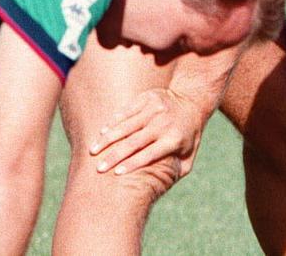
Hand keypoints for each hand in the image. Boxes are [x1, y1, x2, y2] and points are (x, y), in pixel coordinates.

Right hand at [88, 88, 203, 177]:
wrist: (192, 101)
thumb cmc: (188, 136)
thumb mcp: (189, 156)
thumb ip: (175, 172)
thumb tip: (158, 187)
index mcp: (173, 139)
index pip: (149, 154)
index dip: (132, 164)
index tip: (116, 174)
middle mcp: (163, 123)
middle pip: (134, 142)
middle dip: (114, 155)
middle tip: (98, 168)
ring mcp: (154, 108)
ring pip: (126, 126)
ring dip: (108, 139)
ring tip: (93, 151)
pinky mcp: (147, 97)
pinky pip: (126, 111)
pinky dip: (113, 122)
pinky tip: (101, 133)